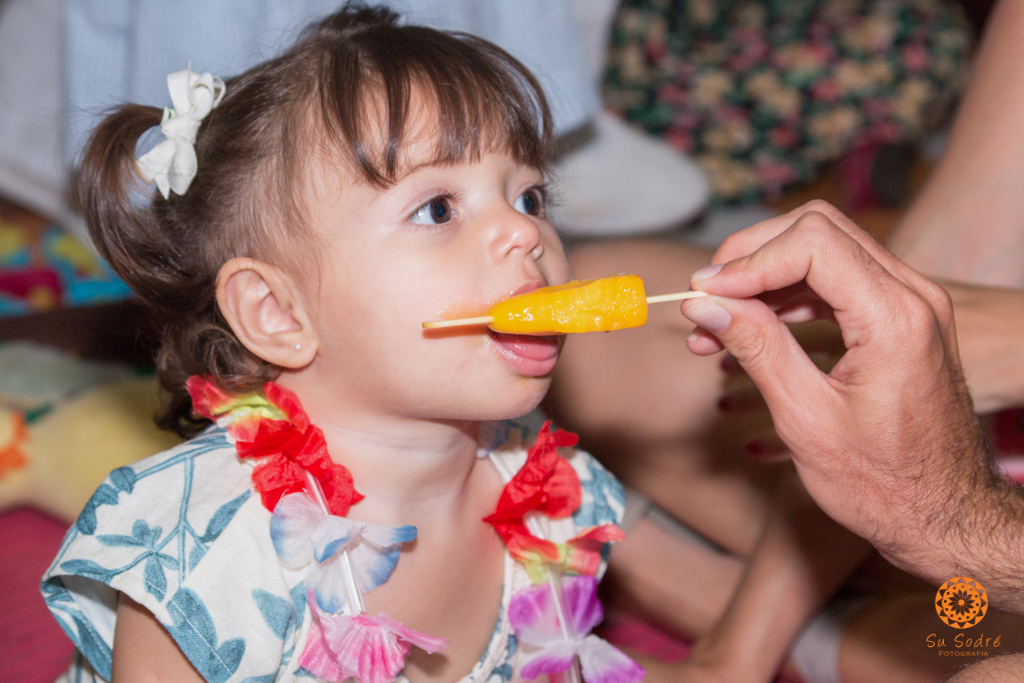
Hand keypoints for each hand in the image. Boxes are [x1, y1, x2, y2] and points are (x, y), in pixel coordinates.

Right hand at [678, 201, 1023, 610]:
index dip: (747, 263)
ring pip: (823, 251)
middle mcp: (912, 296)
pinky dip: (787, 296)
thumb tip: (703, 304)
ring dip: (763, 278)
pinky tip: (747, 330)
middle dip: (751, 257)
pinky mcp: (899, 319)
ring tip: (712, 325)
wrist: (944, 516)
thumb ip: (757, 348)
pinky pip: (836, 282)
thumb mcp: (807, 419)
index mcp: (895, 318)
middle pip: (818, 230)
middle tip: (704, 298)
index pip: (812, 244)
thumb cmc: (884, 484)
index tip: (702, 295)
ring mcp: (910, 304)